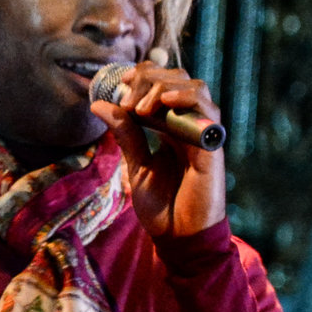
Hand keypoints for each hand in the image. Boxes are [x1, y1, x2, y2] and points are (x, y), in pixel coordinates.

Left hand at [90, 54, 226, 240]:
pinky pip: (208, 110)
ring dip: (163, 88)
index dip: (142, 75)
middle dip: (148, 79)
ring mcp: (203, 132)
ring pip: (193, 87)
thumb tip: (98, 104)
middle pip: (176, 78)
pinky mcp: (212, 145)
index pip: (162, 82)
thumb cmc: (161, 206)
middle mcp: (189, 124)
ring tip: (141, 108)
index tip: (117, 83)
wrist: (179, 236)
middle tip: (126, 99)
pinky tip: (165, 102)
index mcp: (171, 126)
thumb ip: (124, 133)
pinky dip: (186, 99)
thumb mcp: (136, 165)